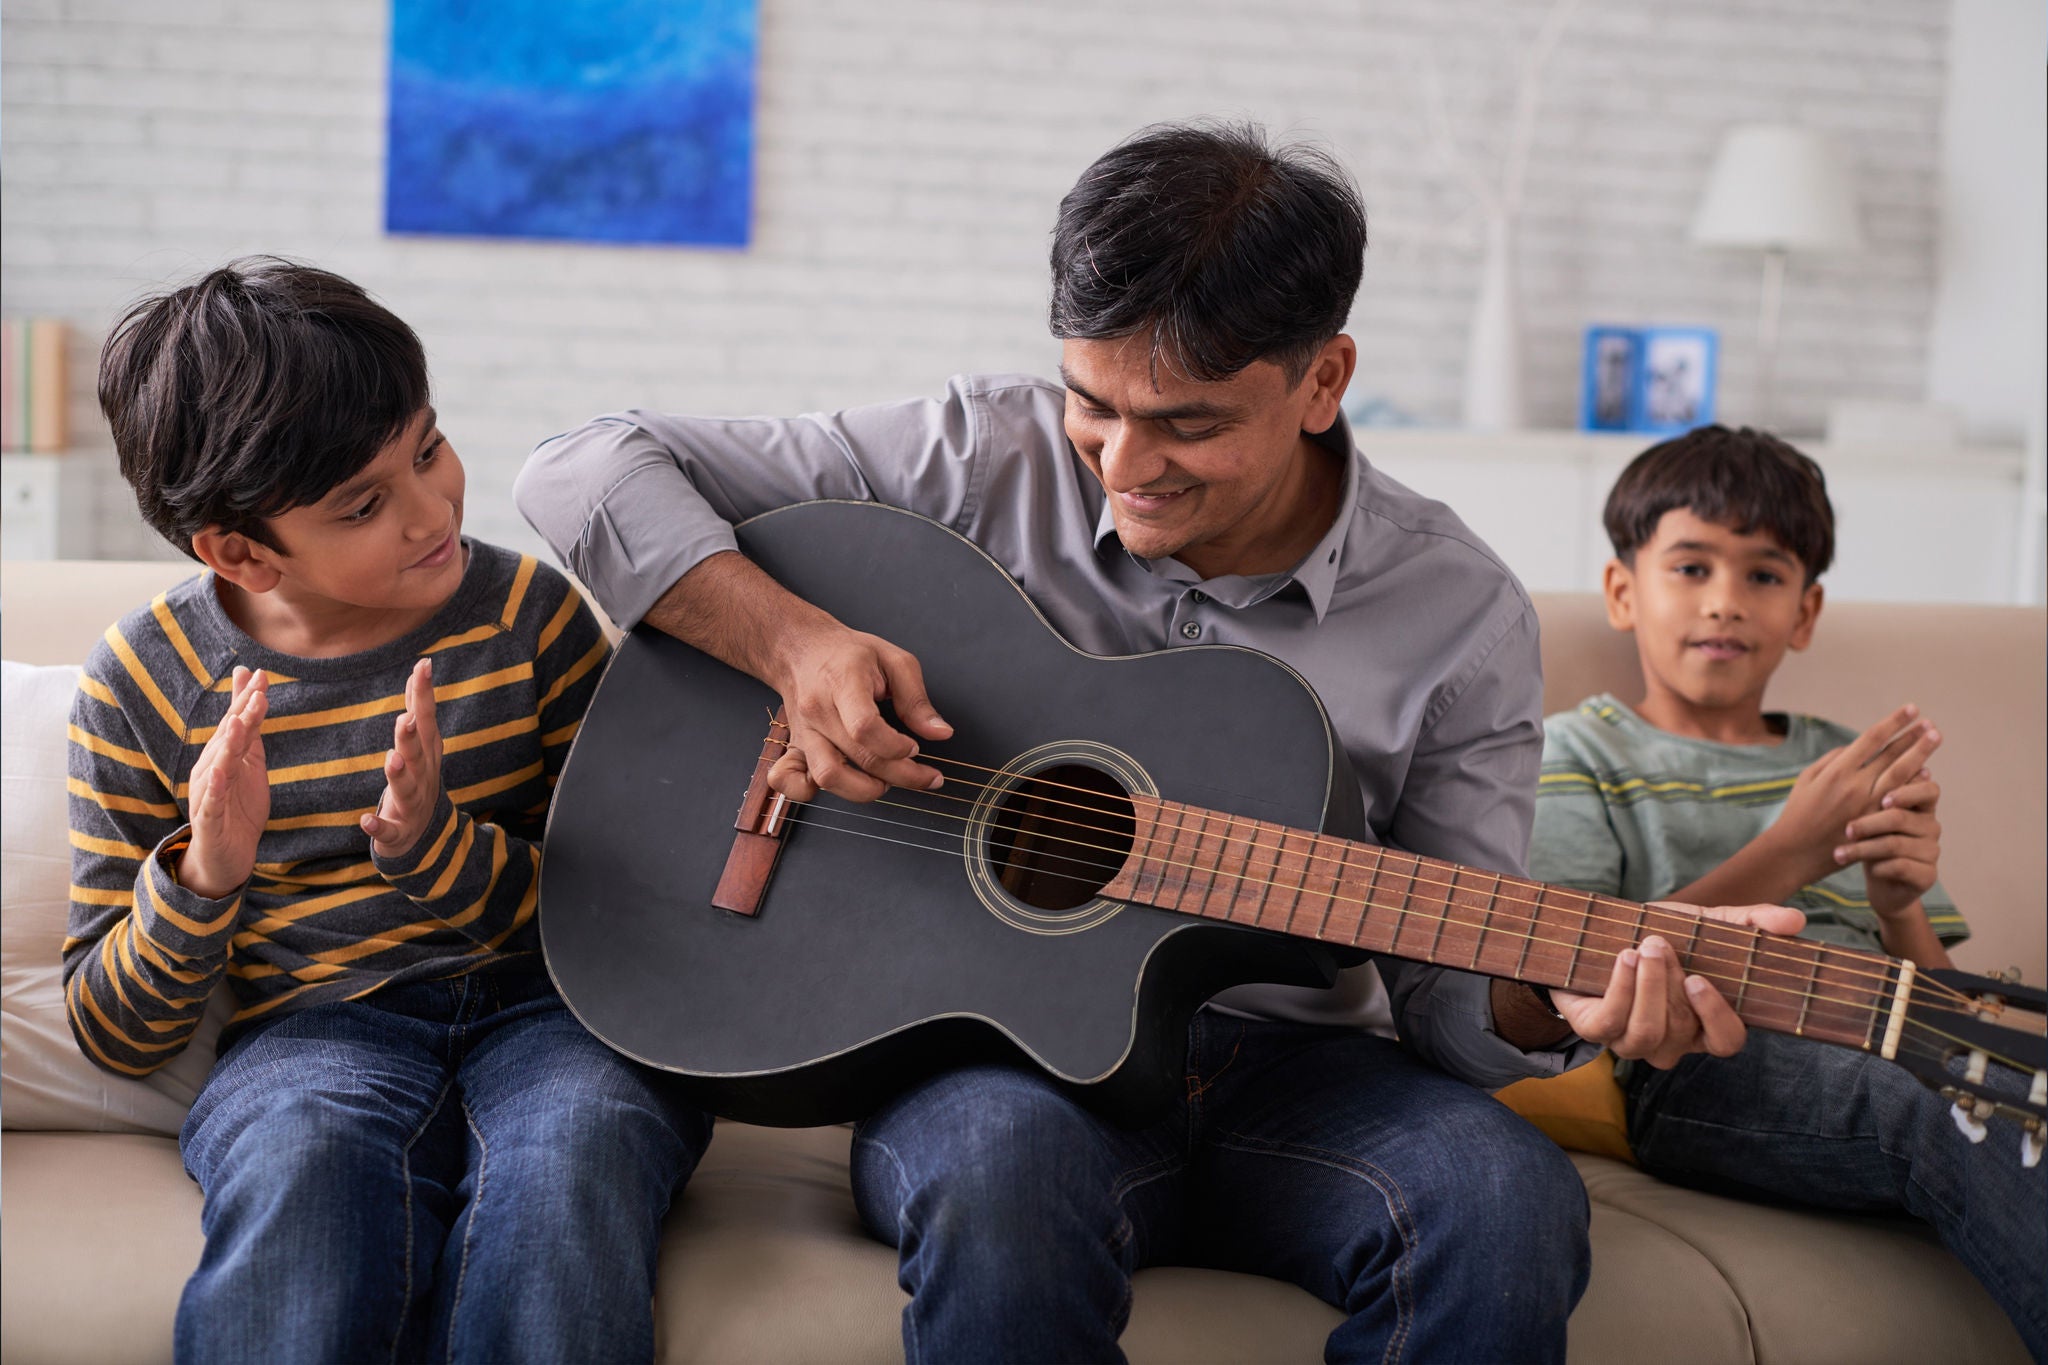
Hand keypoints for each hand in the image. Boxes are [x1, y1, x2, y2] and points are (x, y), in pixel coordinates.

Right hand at [179, 666, 269, 899]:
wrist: (226, 856)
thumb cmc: (238, 808)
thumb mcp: (250, 765)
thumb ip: (251, 733)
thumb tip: (254, 698)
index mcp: (222, 757)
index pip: (236, 722)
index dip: (247, 699)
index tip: (262, 674)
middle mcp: (210, 770)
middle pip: (227, 738)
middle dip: (242, 713)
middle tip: (257, 690)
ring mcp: (208, 794)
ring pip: (217, 764)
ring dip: (228, 743)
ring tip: (240, 722)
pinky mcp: (208, 820)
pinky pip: (211, 800)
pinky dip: (216, 784)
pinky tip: (222, 769)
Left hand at [361, 659, 441, 858]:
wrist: (424, 836)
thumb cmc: (419, 780)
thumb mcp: (422, 744)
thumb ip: (418, 709)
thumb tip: (420, 668)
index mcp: (427, 754)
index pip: (426, 719)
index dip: (424, 693)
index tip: (423, 665)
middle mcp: (423, 776)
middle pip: (418, 753)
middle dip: (411, 737)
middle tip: (404, 719)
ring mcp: (413, 805)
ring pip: (407, 789)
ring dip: (400, 775)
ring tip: (392, 760)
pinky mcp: (399, 831)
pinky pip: (389, 829)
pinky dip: (379, 826)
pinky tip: (366, 820)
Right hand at [766, 622, 951, 803]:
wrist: (801, 650)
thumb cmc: (850, 654)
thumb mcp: (894, 661)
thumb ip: (917, 700)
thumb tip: (941, 733)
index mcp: (843, 682)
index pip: (865, 727)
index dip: (895, 746)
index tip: (914, 747)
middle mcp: (818, 711)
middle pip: (857, 758)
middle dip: (900, 775)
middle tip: (925, 776)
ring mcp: (803, 732)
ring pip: (827, 777)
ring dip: (864, 790)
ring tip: (887, 782)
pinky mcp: (795, 746)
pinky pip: (789, 780)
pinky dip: (809, 793)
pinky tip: (842, 786)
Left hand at [1552, 901, 1805, 1068]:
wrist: (1597, 935)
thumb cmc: (1662, 934)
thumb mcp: (1706, 923)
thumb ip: (1750, 922)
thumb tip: (1796, 920)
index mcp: (1704, 1022)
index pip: (1726, 1042)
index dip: (1717, 1018)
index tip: (1700, 980)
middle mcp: (1672, 1040)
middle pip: (1682, 1029)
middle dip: (1669, 984)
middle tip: (1660, 943)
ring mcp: (1633, 1041)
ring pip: (1646, 1033)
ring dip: (1645, 987)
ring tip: (1643, 947)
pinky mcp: (1596, 1031)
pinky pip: (1609, 1025)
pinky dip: (1619, 989)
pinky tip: (1623, 958)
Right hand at [1768, 706, 1939, 884]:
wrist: (1796, 852)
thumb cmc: (1797, 813)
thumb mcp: (1806, 779)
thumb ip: (1832, 759)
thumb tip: (1856, 747)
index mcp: (1837, 770)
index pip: (1872, 738)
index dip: (1894, 722)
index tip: (1912, 709)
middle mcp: (1856, 785)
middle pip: (1893, 754)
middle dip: (1914, 737)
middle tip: (1931, 724)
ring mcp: (1868, 805)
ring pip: (1902, 774)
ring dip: (1920, 755)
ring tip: (1935, 739)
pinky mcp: (1875, 823)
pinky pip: (1901, 800)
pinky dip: (1914, 784)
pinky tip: (1926, 773)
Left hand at [1842, 769, 1941, 919]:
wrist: (1880, 883)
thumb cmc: (1869, 840)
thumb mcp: (1868, 812)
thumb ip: (1872, 787)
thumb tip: (1862, 753)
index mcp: (1919, 806)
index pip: (1928, 789)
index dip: (1908, 791)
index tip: (1884, 799)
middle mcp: (1930, 826)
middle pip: (1901, 817)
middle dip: (1869, 823)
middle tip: (1847, 830)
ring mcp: (1932, 851)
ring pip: (1895, 844)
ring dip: (1863, 849)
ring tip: (1840, 853)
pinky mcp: (1927, 875)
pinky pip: (1901, 866)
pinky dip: (1878, 867)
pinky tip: (1866, 869)